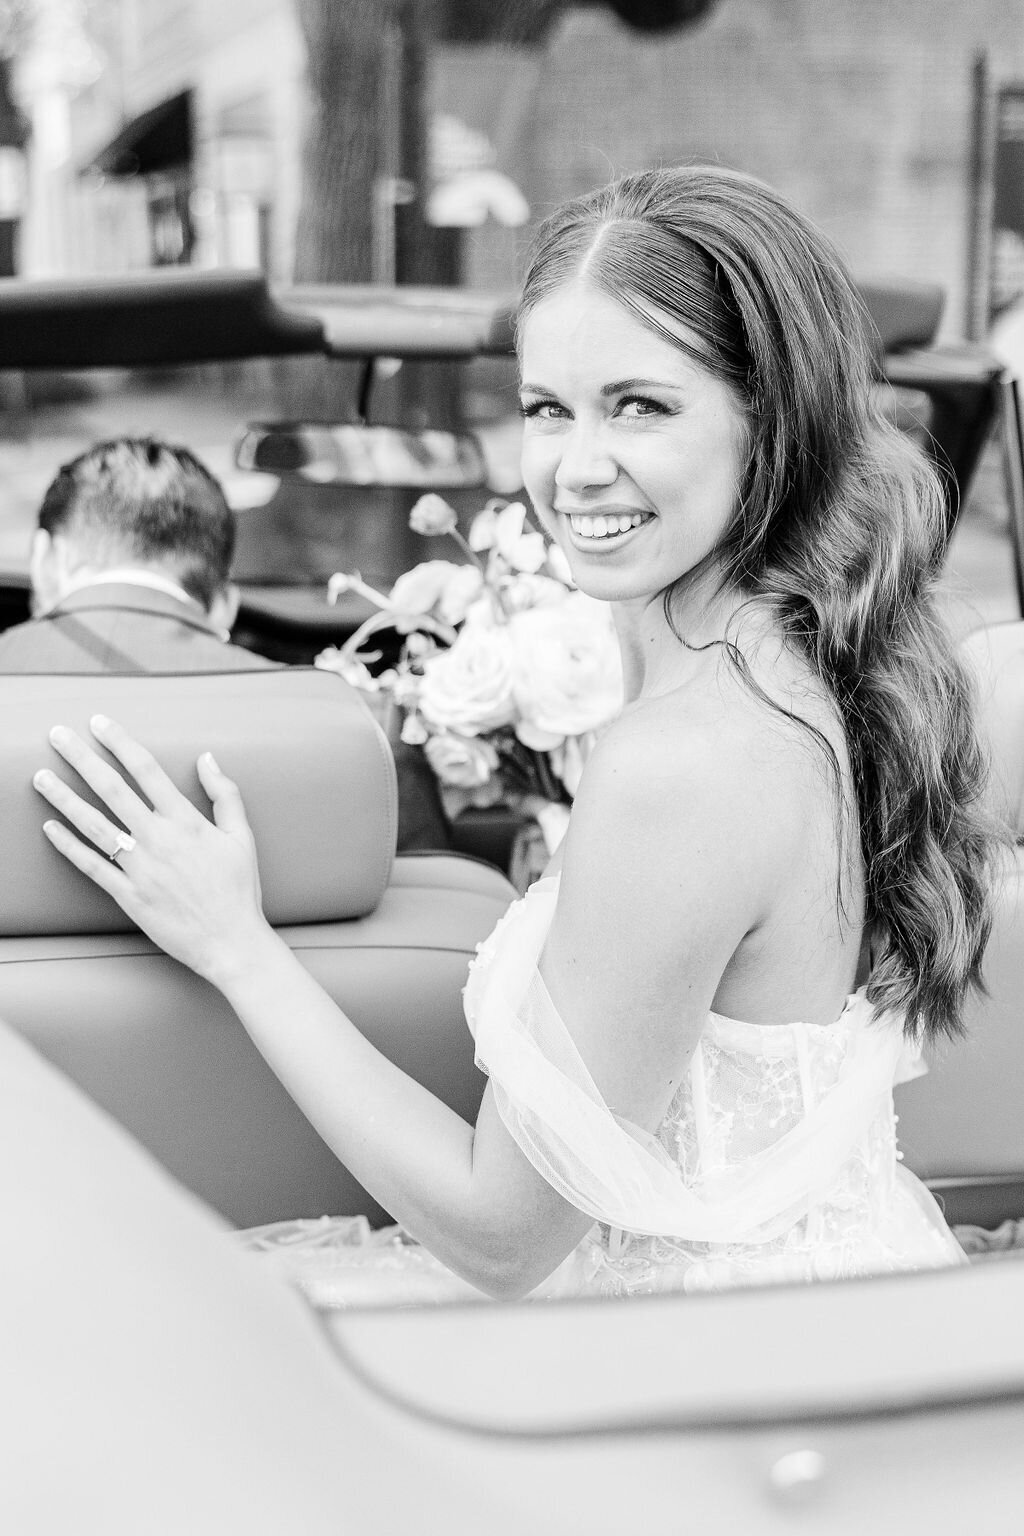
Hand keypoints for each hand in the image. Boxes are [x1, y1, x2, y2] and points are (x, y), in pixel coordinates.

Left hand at [33, 714, 269, 986]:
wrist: (232, 943)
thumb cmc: (239, 890)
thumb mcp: (242, 837)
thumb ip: (224, 794)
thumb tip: (207, 757)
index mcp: (186, 821)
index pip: (146, 770)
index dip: (120, 742)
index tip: (99, 723)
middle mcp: (158, 839)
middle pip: (112, 789)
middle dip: (81, 759)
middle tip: (58, 736)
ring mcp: (140, 867)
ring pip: (94, 824)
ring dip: (63, 798)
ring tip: (40, 777)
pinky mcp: (128, 895)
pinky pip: (92, 866)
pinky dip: (69, 846)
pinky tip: (50, 827)